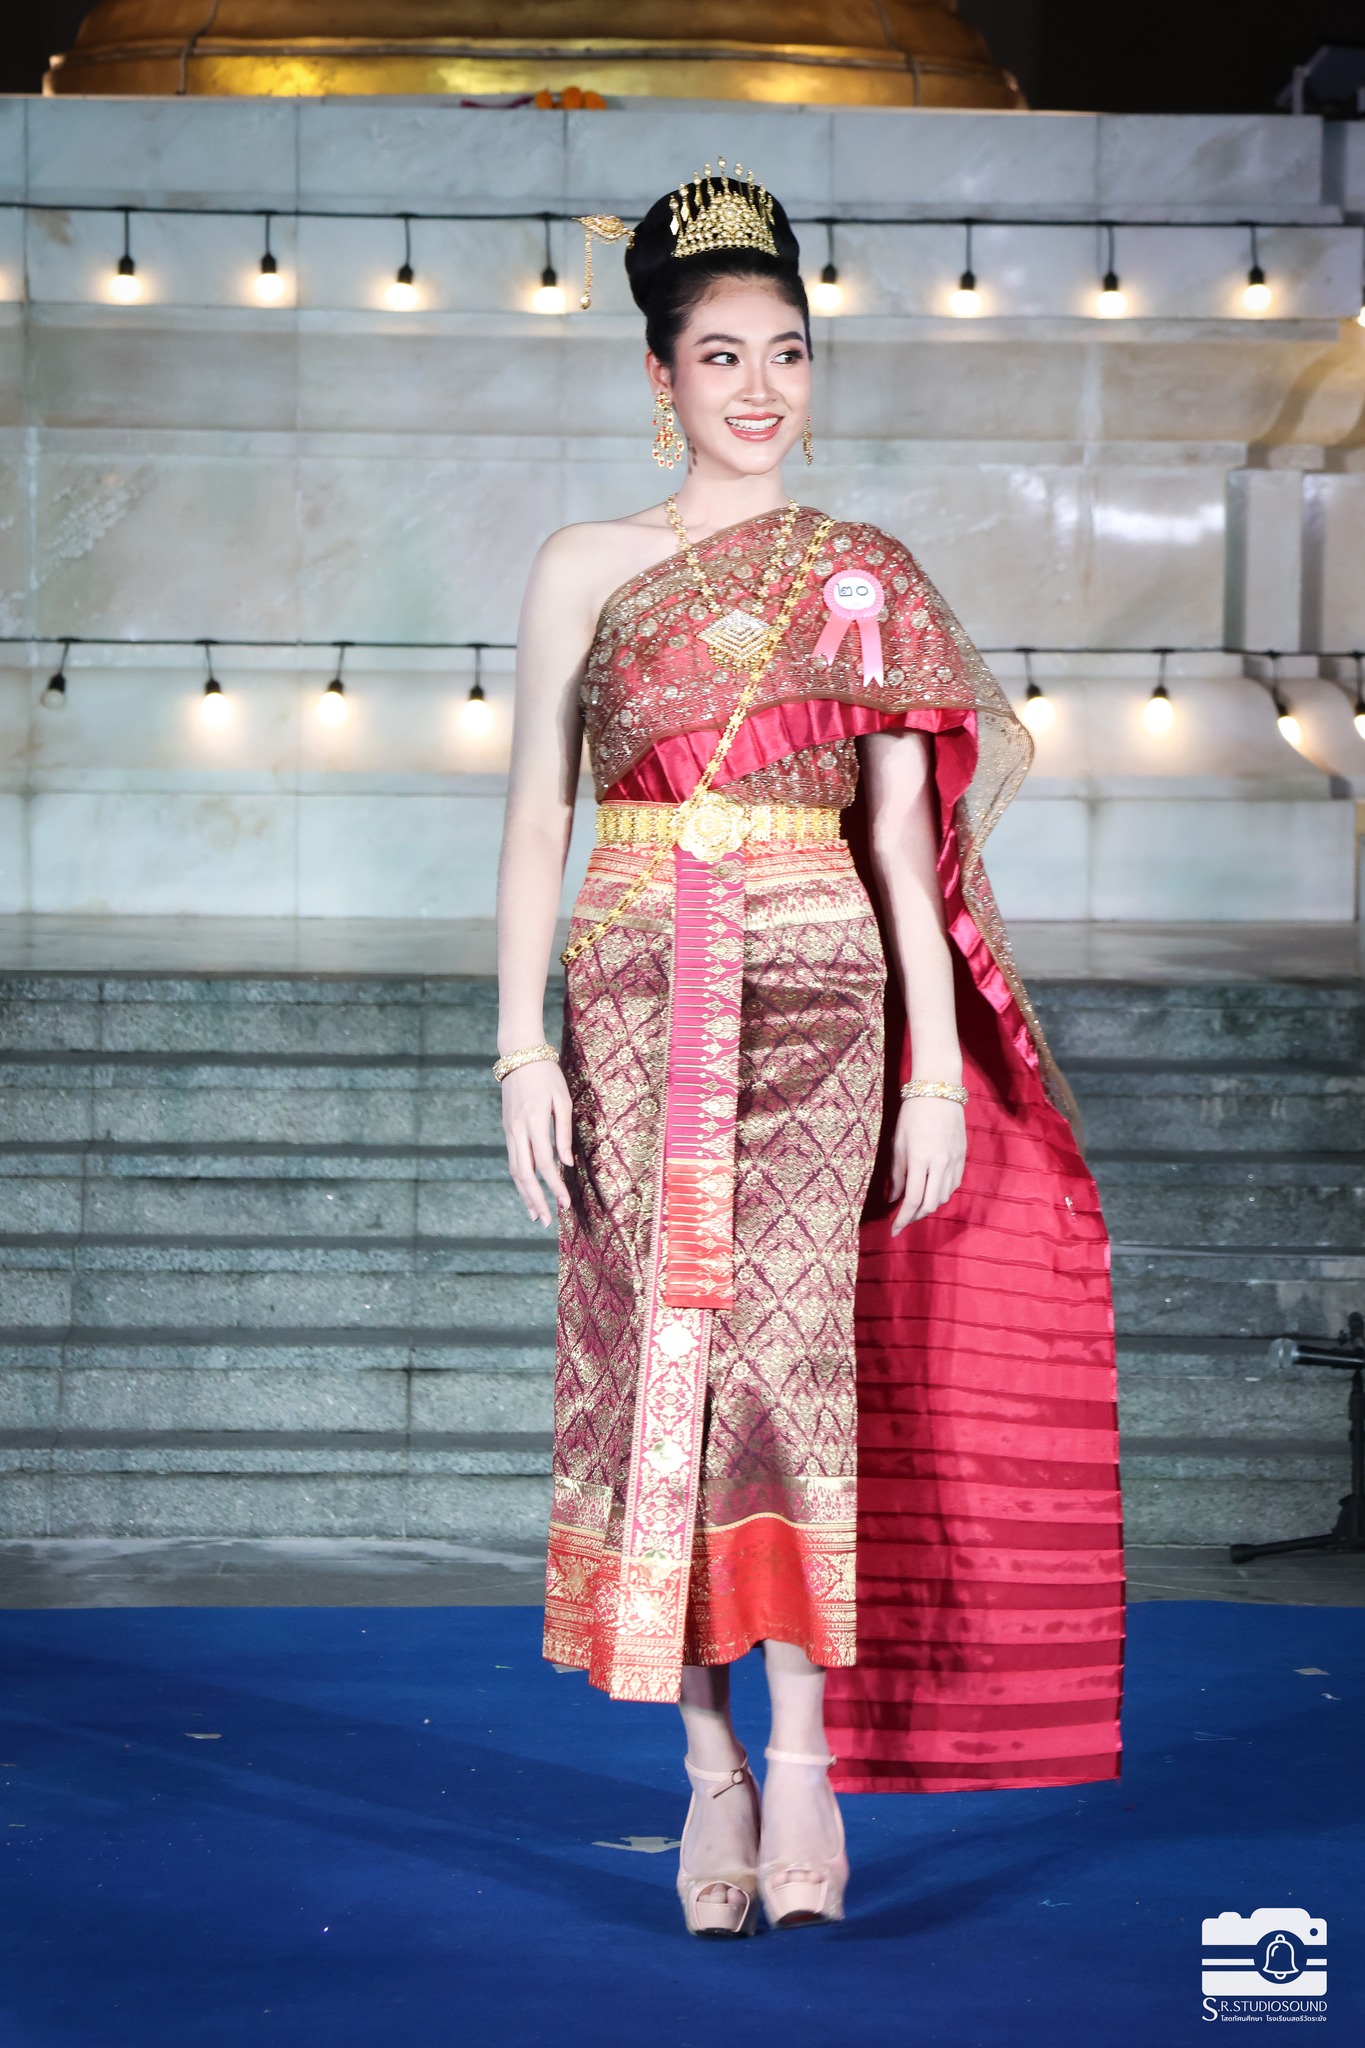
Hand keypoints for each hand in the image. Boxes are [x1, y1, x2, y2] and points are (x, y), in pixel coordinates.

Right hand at [501, 1061, 573, 1227]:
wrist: (519, 1055)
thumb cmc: (546, 1075)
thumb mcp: (562, 1100)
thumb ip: (563, 1133)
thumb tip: (566, 1164)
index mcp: (533, 1122)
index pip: (544, 1164)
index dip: (555, 1187)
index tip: (565, 1204)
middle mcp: (517, 1130)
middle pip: (524, 1174)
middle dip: (535, 1200)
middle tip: (546, 1221)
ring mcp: (509, 1131)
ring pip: (514, 1170)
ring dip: (524, 1195)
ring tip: (535, 1214)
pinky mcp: (507, 1129)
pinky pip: (513, 1160)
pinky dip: (520, 1179)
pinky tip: (527, 1190)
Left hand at [889, 1095, 965, 1234]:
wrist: (938, 1091)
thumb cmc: (912, 1114)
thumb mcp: (897, 1142)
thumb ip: (896, 1173)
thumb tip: (893, 1198)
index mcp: (920, 1159)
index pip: (913, 1200)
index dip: (903, 1219)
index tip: (894, 1230)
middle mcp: (940, 1163)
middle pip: (931, 1204)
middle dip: (916, 1217)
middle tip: (903, 1220)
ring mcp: (954, 1160)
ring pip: (944, 1196)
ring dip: (930, 1206)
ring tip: (916, 1207)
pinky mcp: (963, 1156)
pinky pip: (954, 1184)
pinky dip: (943, 1194)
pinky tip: (933, 1193)